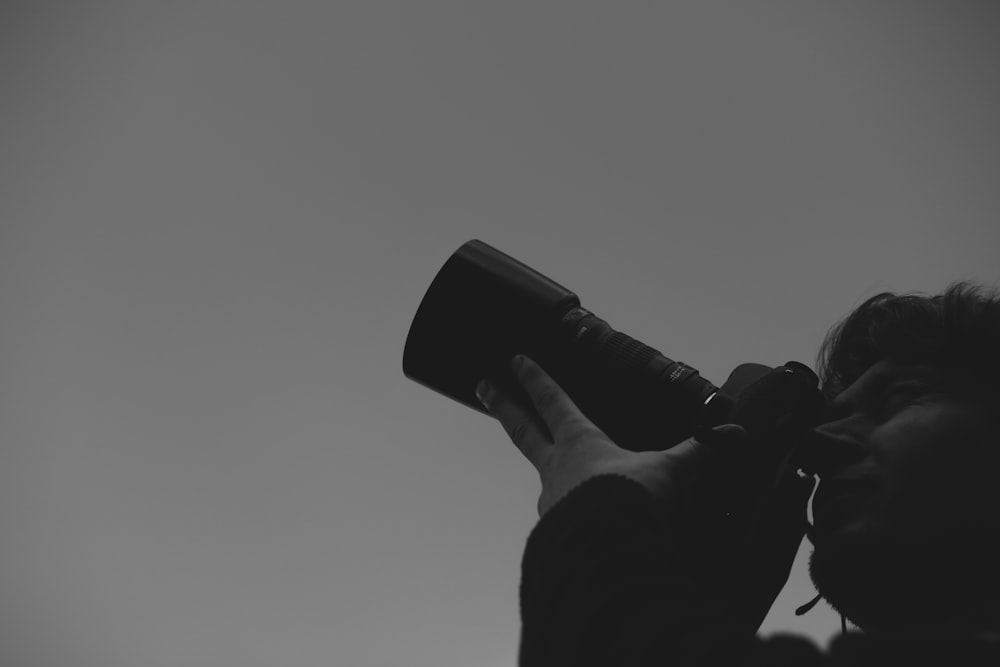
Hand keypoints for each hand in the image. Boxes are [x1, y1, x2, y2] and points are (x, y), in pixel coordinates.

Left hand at [476, 354, 744, 518]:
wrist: (606, 559)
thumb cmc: (632, 505)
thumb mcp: (670, 473)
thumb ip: (700, 453)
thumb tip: (738, 434)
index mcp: (579, 443)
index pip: (553, 401)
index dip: (535, 378)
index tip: (514, 357)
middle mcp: (557, 469)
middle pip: (522, 428)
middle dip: (503, 403)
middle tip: (482, 383)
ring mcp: (552, 503)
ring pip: (545, 478)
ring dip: (550, 473)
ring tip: (565, 480)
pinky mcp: (554, 537)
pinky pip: (561, 519)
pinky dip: (569, 517)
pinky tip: (582, 529)